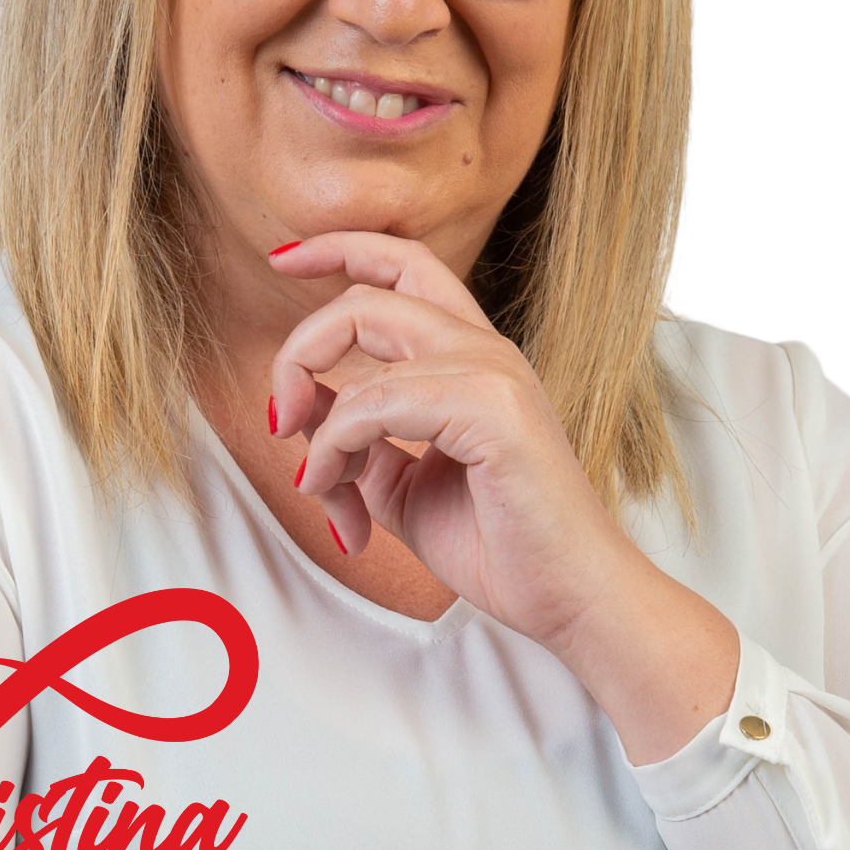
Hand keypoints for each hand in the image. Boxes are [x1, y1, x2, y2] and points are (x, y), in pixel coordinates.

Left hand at [267, 232, 636, 650]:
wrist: (570, 600)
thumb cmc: (500, 546)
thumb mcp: (401, 484)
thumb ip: (356, 440)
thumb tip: (300, 414)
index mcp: (473, 355)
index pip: (405, 264)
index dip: (341, 249)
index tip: (283, 261)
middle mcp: (486, 348)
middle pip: (369, 294)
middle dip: (300, 349)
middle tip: (279, 418)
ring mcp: (493, 371)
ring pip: (364, 338)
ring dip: (316, 418)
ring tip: (318, 484)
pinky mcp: (491, 409)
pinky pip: (374, 402)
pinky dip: (336, 447)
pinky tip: (337, 496)